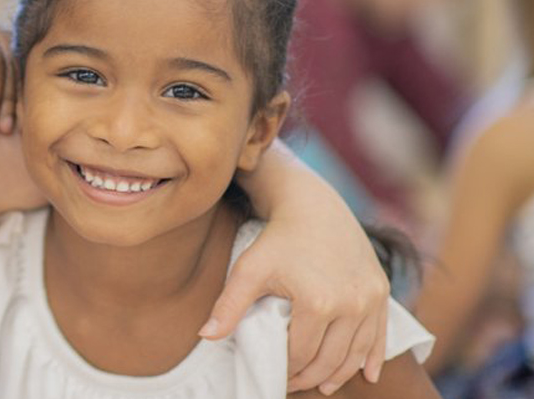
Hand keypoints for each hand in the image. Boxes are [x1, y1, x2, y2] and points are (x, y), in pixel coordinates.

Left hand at [205, 212, 390, 394]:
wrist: (312, 206)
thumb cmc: (275, 239)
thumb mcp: (248, 270)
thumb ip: (228, 305)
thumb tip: (205, 336)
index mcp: (318, 303)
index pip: (301, 353)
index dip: (286, 370)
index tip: (275, 376)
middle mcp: (350, 304)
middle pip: (330, 359)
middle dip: (311, 378)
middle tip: (294, 384)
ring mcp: (369, 299)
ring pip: (356, 353)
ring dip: (340, 374)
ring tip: (324, 386)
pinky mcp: (380, 291)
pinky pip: (379, 335)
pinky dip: (371, 358)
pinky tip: (366, 375)